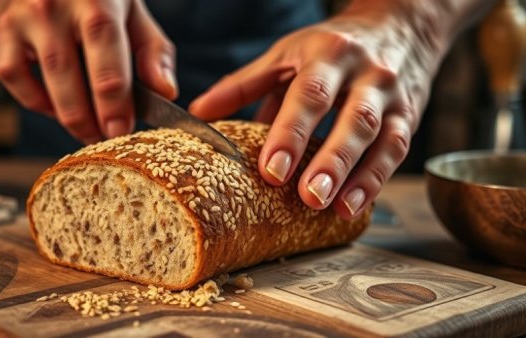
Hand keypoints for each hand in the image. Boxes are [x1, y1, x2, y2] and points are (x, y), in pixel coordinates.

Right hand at [0, 0, 176, 142]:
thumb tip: (166, 92)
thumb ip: (153, 52)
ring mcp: (23, 19)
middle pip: (70, 74)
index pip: (106, 53)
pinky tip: (57, 108)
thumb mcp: (132, 13)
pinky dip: (37, 102)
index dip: (114, 99)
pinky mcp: (0, 33)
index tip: (122, 131)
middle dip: (90, 117)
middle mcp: (55, 5)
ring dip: (69, 118)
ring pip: (43, 82)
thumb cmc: (96, 0)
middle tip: (106, 139)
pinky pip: (14, 79)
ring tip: (89, 132)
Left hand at [189, 1, 448, 218]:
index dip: (291, 134)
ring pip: (384, 139)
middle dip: (332, 161)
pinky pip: (398, 151)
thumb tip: (199, 111)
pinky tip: (355, 206)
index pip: (310, 95)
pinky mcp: (408, 117)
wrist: (398, 26)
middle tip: (308, 197)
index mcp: (328, 55)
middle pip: (354, 119)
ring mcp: (393, 97)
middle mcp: (366, 74)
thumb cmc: (331, 45)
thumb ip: (244, 83)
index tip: (271, 171)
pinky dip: (378, 180)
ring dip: (361, 177)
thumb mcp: (286, 54)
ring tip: (336, 208)